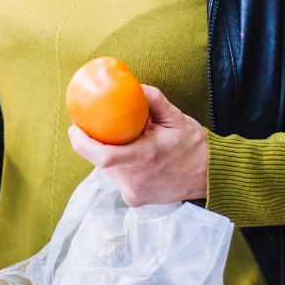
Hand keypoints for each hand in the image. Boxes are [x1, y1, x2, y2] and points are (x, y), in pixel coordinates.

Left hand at [68, 85, 207, 206]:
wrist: (210, 176)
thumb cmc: (193, 145)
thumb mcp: (176, 117)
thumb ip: (152, 99)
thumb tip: (130, 84)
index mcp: (145, 158)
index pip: (103, 155)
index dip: (82, 142)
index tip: (74, 128)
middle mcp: (136, 181)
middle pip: (102, 162)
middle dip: (97, 144)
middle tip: (101, 127)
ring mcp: (135, 194)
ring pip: (108, 171)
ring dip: (110, 155)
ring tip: (126, 141)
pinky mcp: (135, 200)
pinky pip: (118, 178)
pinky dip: (120, 166)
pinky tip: (132, 155)